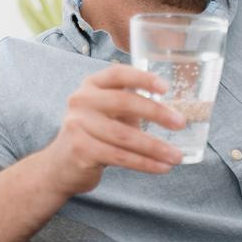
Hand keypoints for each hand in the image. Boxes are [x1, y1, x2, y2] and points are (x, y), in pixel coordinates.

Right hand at [41, 64, 186, 196]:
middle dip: (156, 112)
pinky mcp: (81, 150)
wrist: (60, 165)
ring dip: (155, 147)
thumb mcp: (109, 112)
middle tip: (180, 123)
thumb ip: (132, 104)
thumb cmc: (95, 134)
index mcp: (92, 85)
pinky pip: (119, 157)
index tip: (166, 87)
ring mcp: (78, 125)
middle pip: (124, 102)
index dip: (143, 78)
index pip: (118, 74)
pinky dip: (144, 163)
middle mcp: (81, 100)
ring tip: (176, 156)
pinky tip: (161, 167)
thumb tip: (176, 112)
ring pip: (124, 136)